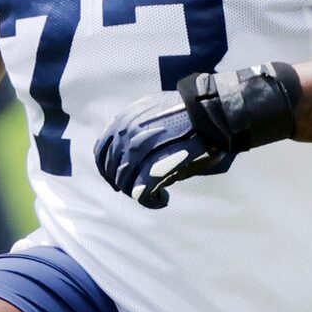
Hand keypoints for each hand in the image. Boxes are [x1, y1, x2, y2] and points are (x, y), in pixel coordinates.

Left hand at [91, 64, 300, 207]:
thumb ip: (139, 129)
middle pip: (112, 170)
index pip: (101, 150)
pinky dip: (151, 201)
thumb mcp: (154, 111)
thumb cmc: (189, 111)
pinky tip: (163, 200)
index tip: (117, 176)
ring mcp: (138, 153)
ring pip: (126, 183)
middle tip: (140, 189)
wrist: (210, 113)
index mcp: (124, 121)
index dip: (107, 166)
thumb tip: (135, 150)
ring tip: (156, 195)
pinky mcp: (154, 169)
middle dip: (123, 183)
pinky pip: (143, 193)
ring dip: (139, 193)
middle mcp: (126, 136)